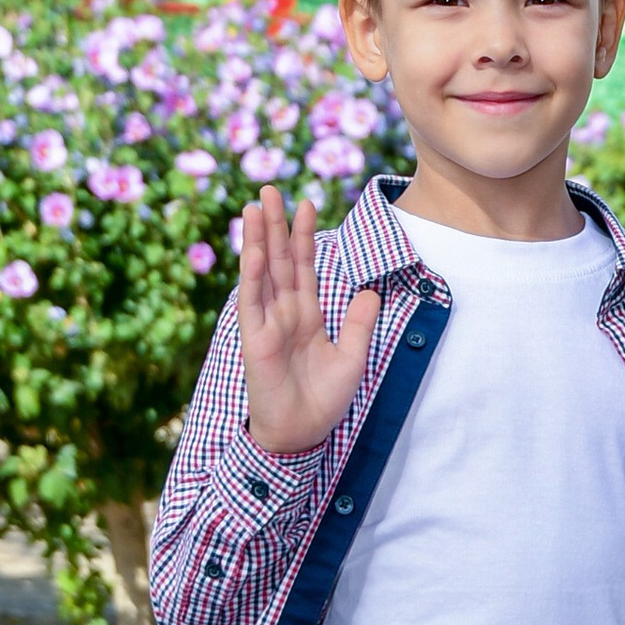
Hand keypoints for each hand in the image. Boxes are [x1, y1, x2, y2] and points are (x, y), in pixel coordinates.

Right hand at [236, 185, 378, 457]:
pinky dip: (253, 275)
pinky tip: (254, 250)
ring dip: (258, 239)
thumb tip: (371, 290)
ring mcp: (267, 323)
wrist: (302, 434)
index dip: (303, 235)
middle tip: (270, 190)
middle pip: (279, 260)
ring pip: (262, 273)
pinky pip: (253, 302)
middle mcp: (285, 313)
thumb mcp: (353, 357)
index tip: (306, 203)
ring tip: (256, 207)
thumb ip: (360, 323)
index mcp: (307, 315)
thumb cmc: (324, 400)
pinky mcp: (255, 339)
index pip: (303, 266)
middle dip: (275, 225)